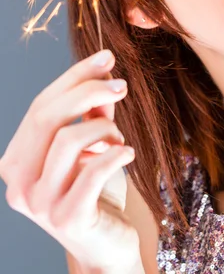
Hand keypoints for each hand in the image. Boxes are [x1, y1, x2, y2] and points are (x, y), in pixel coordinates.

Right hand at [0, 50, 140, 272]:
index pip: (40, 106)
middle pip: (47, 117)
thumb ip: (92, 113)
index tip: (106, 57)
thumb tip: (103, 72)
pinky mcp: (68, 218)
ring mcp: (40, 203)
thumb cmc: (97, 191)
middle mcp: (20, 183)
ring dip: (104, 129)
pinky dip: (116, 153)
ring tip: (119, 140)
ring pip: (67, 140)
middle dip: (88, 91)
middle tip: (122, 85)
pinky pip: (92, 171)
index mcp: (18, 160)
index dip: (74, 77)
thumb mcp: (92, 146)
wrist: (106, 244)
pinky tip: (127, 154)